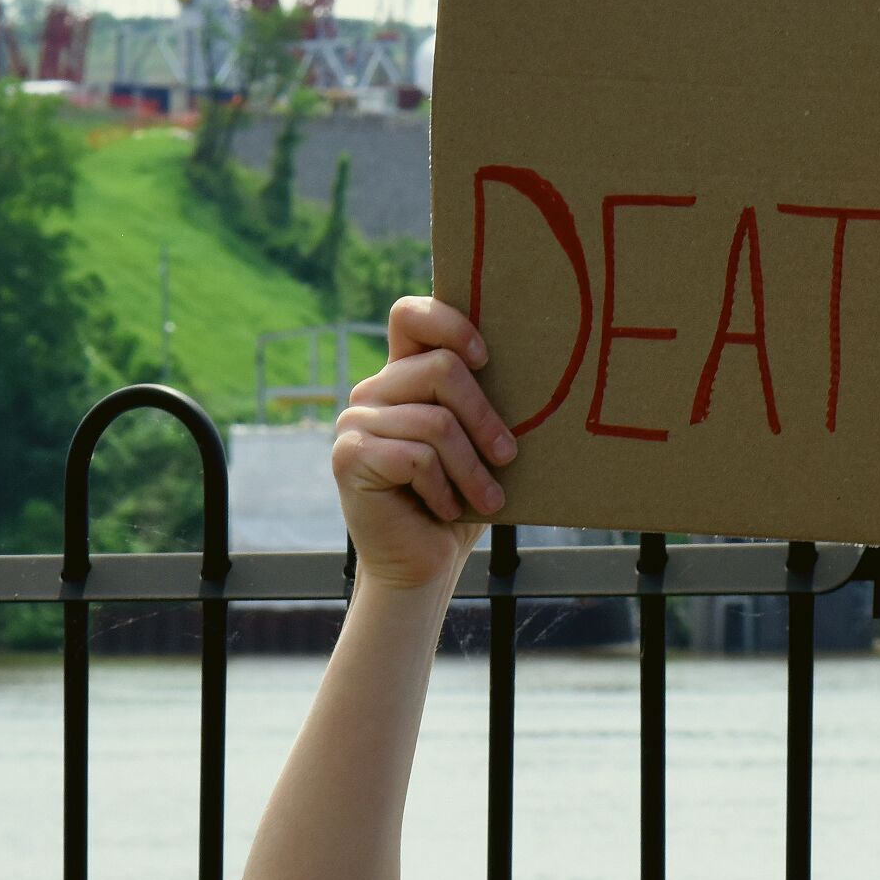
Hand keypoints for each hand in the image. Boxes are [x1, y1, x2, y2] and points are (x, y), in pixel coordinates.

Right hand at [330, 296, 518, 592]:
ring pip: (435, 422)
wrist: (423, 564)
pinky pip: (416, 457)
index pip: (410, 315)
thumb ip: (483, 400)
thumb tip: (531, 363)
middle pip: (440, 369)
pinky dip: (443, 488)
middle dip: (485, 416)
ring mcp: (355, 421)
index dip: (449, 322)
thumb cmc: (461, 500)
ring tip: (489, 499)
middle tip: (508, 456)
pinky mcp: (348, 456)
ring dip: (472, 468)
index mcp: (403, 376)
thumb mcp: (479, 443)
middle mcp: (373, 391)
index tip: (485, 357)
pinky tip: (447, 508)